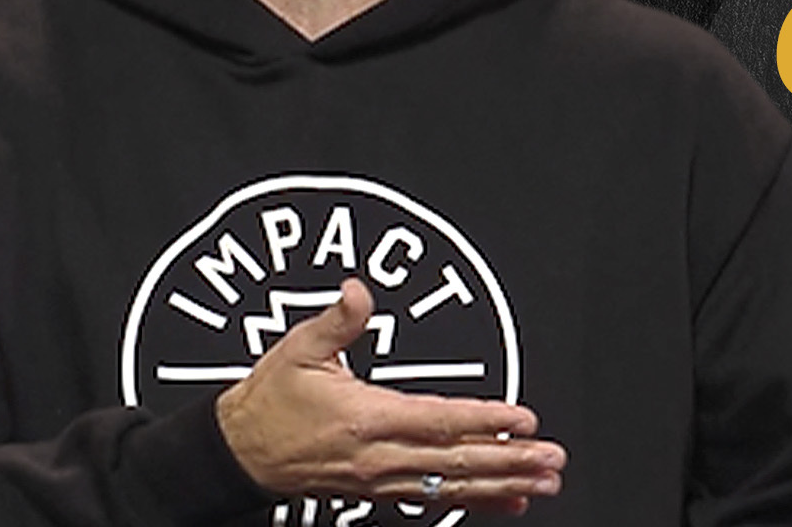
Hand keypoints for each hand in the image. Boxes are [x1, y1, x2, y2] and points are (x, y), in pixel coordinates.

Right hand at [215, 278, 565, 515]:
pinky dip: (475, 501)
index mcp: (366, 418)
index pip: (438, 421)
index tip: (522, 420)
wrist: (239, 452)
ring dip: (502, 485)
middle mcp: (379, 456)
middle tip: (552, 459)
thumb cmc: (271, 397)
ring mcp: (381, 480)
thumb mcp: (299, 348)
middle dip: (510, 461)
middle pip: (456, 462)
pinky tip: (509, 501)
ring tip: (544, 483)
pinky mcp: (379, 491)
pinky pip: (435, 497)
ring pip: (452, 485)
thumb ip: (337, 320)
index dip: (484, 422)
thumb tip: (359, 289)